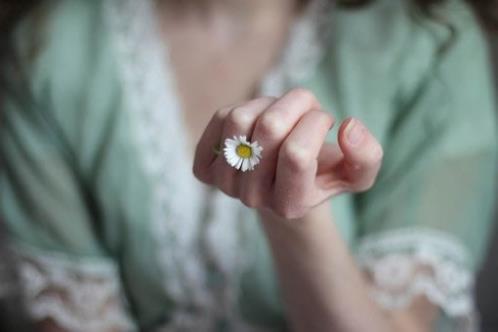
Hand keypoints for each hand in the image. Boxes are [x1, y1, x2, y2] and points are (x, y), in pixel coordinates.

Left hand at [193, 88, 382, 218]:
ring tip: (282, 116)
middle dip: (296, 105)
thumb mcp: (356, 173)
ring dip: (269, 103)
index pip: (296, 153)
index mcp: (291, 205)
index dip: (315, 123)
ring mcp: (225, 185)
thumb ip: (366, 156)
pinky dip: (246, 108)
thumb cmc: (321, 175)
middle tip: (306, 110)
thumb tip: (349, 127)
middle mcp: (254, 199)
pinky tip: (259, 124)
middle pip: (268, 130)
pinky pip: (221, 118)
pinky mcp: (204, 168)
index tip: (325, 120)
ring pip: (240, 119)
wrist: (283, 184)